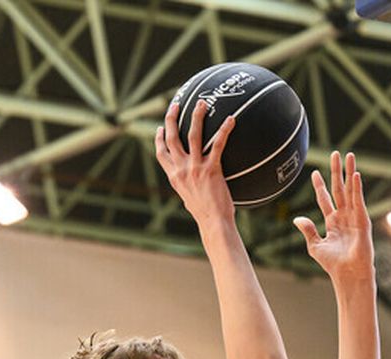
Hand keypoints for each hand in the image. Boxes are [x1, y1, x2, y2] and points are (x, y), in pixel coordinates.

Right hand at [154, 98, 236, 227]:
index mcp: (174, 177)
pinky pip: (218, 144)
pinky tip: (231, 120)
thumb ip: (189, 186)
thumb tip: (195, 182)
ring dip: (196, 116)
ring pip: (192, 135)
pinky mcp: (211, 169)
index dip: (159, 139)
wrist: (213, 223)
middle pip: (171, 138)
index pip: (161, 154)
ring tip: (201, 103)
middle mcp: (181, 170)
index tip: (159, 128)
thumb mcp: (190, 199)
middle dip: (171, 119)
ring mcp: (195, 168)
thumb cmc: (206, 215)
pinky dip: (224, 130)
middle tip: (175, 104)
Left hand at [293, 151, 372, 285]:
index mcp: (332, 222)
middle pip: (339, 188)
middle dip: (336, 171)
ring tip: (349, 156)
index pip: (325, 199)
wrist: (347, 274)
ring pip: (350, 190)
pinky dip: (357, 188)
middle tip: (335, 154)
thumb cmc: (333, 264)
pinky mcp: (362, 220)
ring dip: (349, 172)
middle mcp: (344, 216)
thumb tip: (296, 218)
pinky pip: (359, 200)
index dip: (320, 185)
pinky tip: (355, 175)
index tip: (314, 172)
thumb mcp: (315, 246)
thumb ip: (307, 230)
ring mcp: (354, 216)